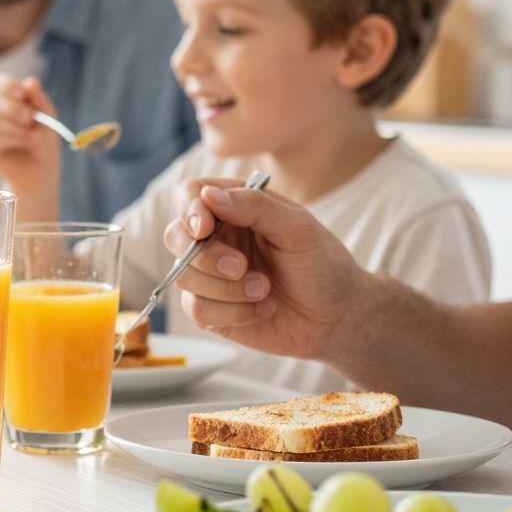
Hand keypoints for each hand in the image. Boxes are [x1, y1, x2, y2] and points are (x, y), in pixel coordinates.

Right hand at [0, 74, 60, 197]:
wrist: (40, 170)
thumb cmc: (43, 139)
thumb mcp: (47, 116)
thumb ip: (39, 99)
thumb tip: (30, 81)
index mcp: (5, 97)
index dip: (8, 87)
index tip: (22, 95)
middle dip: (16, 111)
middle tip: (32, 120)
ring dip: (17, 130)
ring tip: (36, 138)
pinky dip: (12, 141)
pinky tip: (26, 144)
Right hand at [164, 179, 370, 363]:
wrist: (337, 317)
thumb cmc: (323, 265)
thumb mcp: (298, 228)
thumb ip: (255, 206)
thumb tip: (207, 195)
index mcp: (235, 207)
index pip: (190, 194)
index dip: (189, 210)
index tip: (206, 228)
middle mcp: (218, 238)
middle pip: (175, 236)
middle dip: (205, 256)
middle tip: (241, 267)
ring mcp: (211, 275)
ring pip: (184, 276)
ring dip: (226, 289)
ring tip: (264, 290)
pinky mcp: (212, 311)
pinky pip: (197, 309)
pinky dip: (232, 312)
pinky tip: (262, 309)